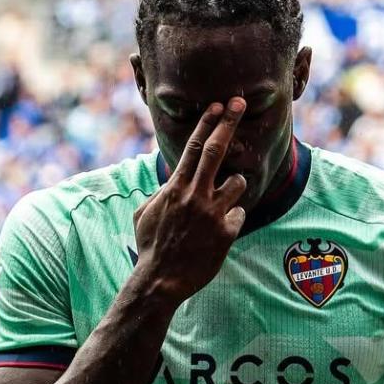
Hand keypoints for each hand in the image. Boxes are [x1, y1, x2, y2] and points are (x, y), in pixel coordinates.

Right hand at [131, 97, 248, 304]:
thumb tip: (170, 180)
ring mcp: (212, 213)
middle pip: (216, 150)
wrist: (160, 281)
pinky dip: (231, 220)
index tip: (218, 105)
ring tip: (221, 203)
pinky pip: (239, 215)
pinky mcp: (226, 233)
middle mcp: (195, 195)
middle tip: (239, 102)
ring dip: (234, 187)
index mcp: (175, 188)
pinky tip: (217, 234)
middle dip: (229, 123)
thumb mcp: (144, 213)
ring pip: (237, 183)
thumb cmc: (151, 246)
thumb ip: (160, 192)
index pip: (193, 147)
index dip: (207, 123)